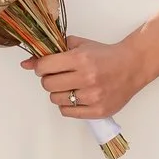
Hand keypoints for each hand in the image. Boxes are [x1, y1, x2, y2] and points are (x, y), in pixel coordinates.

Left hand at [23, 34, 154, 120]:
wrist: (132, 66)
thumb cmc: (105, 55)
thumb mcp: (79, 46)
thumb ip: (52, 51)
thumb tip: (26, 63)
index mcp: (80, 59)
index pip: (44, 67)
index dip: (40, 67)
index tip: (45, 67)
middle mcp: (86, 78)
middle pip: (48, 85)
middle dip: (48, 79)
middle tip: (58, 76)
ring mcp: (93, 96)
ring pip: (56, 99)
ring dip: (58, 93)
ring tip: (70, 86)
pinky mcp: (98, 111)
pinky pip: (68, 112)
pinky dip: (67, 105)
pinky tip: (76, 97)